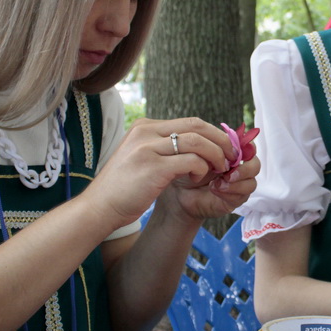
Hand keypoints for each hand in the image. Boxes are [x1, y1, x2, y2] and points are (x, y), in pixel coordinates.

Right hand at [83, 117, 246, 228]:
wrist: (99, 207)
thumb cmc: (122, 188)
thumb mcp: (139, 158)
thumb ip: (160, 148)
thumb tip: (193, 146)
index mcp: (144, 127)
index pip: (188, 122)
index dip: (212, 133)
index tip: (224, 147)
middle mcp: (145, 133)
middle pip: (196, 126)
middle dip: (220, 140)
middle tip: (231, 155)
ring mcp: (148, 148)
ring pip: (197, 142)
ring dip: (215, 155)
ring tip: (220, 168)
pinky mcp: (153, 167)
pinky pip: (191, 161)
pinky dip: (202, 168)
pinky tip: (199, 178)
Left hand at [163, 152, 260, 221]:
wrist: (178, 192)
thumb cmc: (187, 170)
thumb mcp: (198, 153)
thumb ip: (213, 145)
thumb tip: (228, 139)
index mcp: (232, 154)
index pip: (250, 147)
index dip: (245, 148)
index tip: (230, 152)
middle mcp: (239, 168)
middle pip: (256, 164)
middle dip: (244, 168)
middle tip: (228, 173)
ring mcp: (238, 185)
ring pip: (252, 183)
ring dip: (236, 182)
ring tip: (218, 183)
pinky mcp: (235, 200)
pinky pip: (242, 196)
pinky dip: (228, 192)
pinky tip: (214, 189)